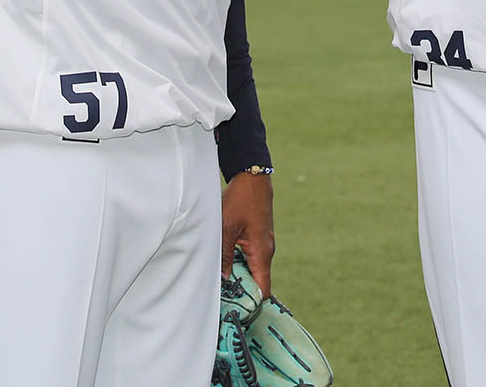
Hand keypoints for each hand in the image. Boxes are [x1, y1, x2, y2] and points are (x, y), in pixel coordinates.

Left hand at [221, 171, 273, 296]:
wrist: (252, 175)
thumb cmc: (241, 198)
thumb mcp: (227, 226)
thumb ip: (225, 254)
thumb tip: (223, 280)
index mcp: (262, 252)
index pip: (263, 290)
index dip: (250, 303)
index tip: (233, 309)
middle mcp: (266, 251)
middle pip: (257, 282)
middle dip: (241, 292)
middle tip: (220, 299)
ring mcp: (263, 244)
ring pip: (252, 270)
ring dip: (238, 277)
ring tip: (219, 283)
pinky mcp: (258, 237)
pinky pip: (250, 258)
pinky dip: (239, 264)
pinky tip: (224, 263)